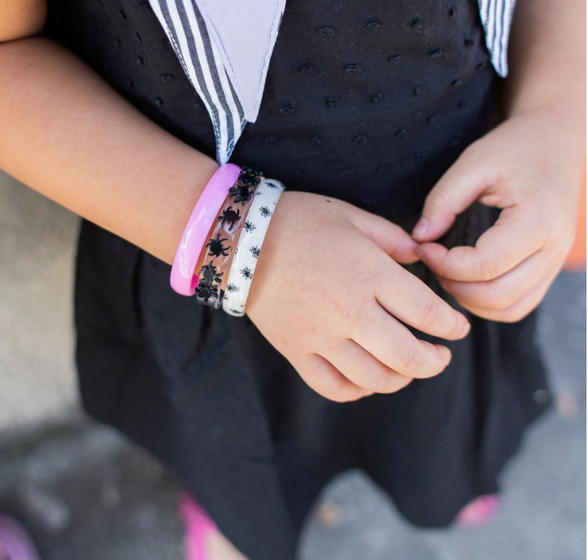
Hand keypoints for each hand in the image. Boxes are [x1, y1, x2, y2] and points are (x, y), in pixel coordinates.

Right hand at [245, 191, 469, 401]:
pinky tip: (367, 381)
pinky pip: (333, 387)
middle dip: (434, 362)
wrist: (241, 240)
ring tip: (407, 369)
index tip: (458, 329)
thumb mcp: (352, 217)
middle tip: (440, 357)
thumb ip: (393, 239)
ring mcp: (321, 336)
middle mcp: (349, 311)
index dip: (451, 325)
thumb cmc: (300, 222)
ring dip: (401, 379)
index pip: (427, 312)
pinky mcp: (296, 350)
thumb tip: (422, 258)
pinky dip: (358, 391)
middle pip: (407, 357)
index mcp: (369, 273)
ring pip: (374, 378)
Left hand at [412, 109, 583, 322]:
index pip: (484, 266)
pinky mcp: (550, 268)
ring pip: (509, 308)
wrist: (555, 141)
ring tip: (447, 270)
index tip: (424, 246)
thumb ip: (442, 201)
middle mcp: (554, 247)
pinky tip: (466, 280)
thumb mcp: (473, 163)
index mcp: (538, 220)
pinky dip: (488, 303)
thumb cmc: (515, 148)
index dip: (444, 264)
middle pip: (497, 296)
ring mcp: (556, 262)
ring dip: (469, 299)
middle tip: (432, 260)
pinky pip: (519, 305)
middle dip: (454, 286)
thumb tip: (419, 238)